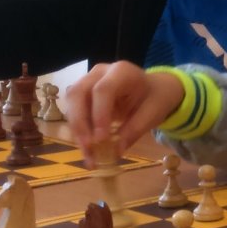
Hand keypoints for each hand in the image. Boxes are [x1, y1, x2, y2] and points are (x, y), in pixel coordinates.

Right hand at [66, 62, 184, 164]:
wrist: (152, 89)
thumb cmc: (154, 98)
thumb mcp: (153, 113)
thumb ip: (135, 130)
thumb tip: (116, 151)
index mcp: (122, 72)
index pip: (103, 90)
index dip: (98, 115)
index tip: (100, 140)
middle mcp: (99, 73)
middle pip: (78, 93)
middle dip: (79, 123)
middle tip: (87, 148)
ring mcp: (88, 81)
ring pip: (71, 103)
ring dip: (77, 131)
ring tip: (88, 155)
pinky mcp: (82, 93)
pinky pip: (74, 112)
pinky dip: (79, 132)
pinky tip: (88, 150)